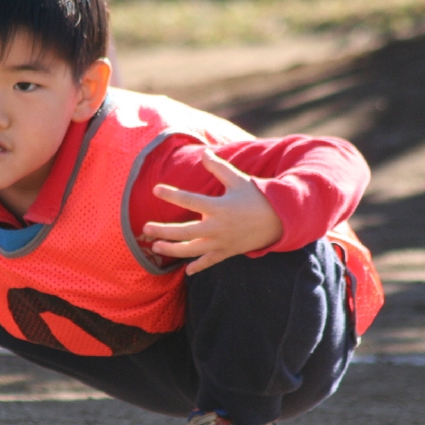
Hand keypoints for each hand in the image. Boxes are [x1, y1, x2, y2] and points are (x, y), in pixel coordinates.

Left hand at [142, 149, 282, 275]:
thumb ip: (218, 167)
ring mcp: (222, 242)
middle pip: (184, 231)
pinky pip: (210, 262)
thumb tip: (203, 153)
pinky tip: (186, 271)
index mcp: (219, 207)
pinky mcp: (227, 252)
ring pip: (192, 250)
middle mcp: (218, 228)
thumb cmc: (256, 196)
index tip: (155, 189)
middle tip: (145, 228)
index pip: (190, 201)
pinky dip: (198, 267)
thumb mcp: (238, 179)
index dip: (171, 195)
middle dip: (163, 231)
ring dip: (172, 249)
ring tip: (156, 246)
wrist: (279, 219)